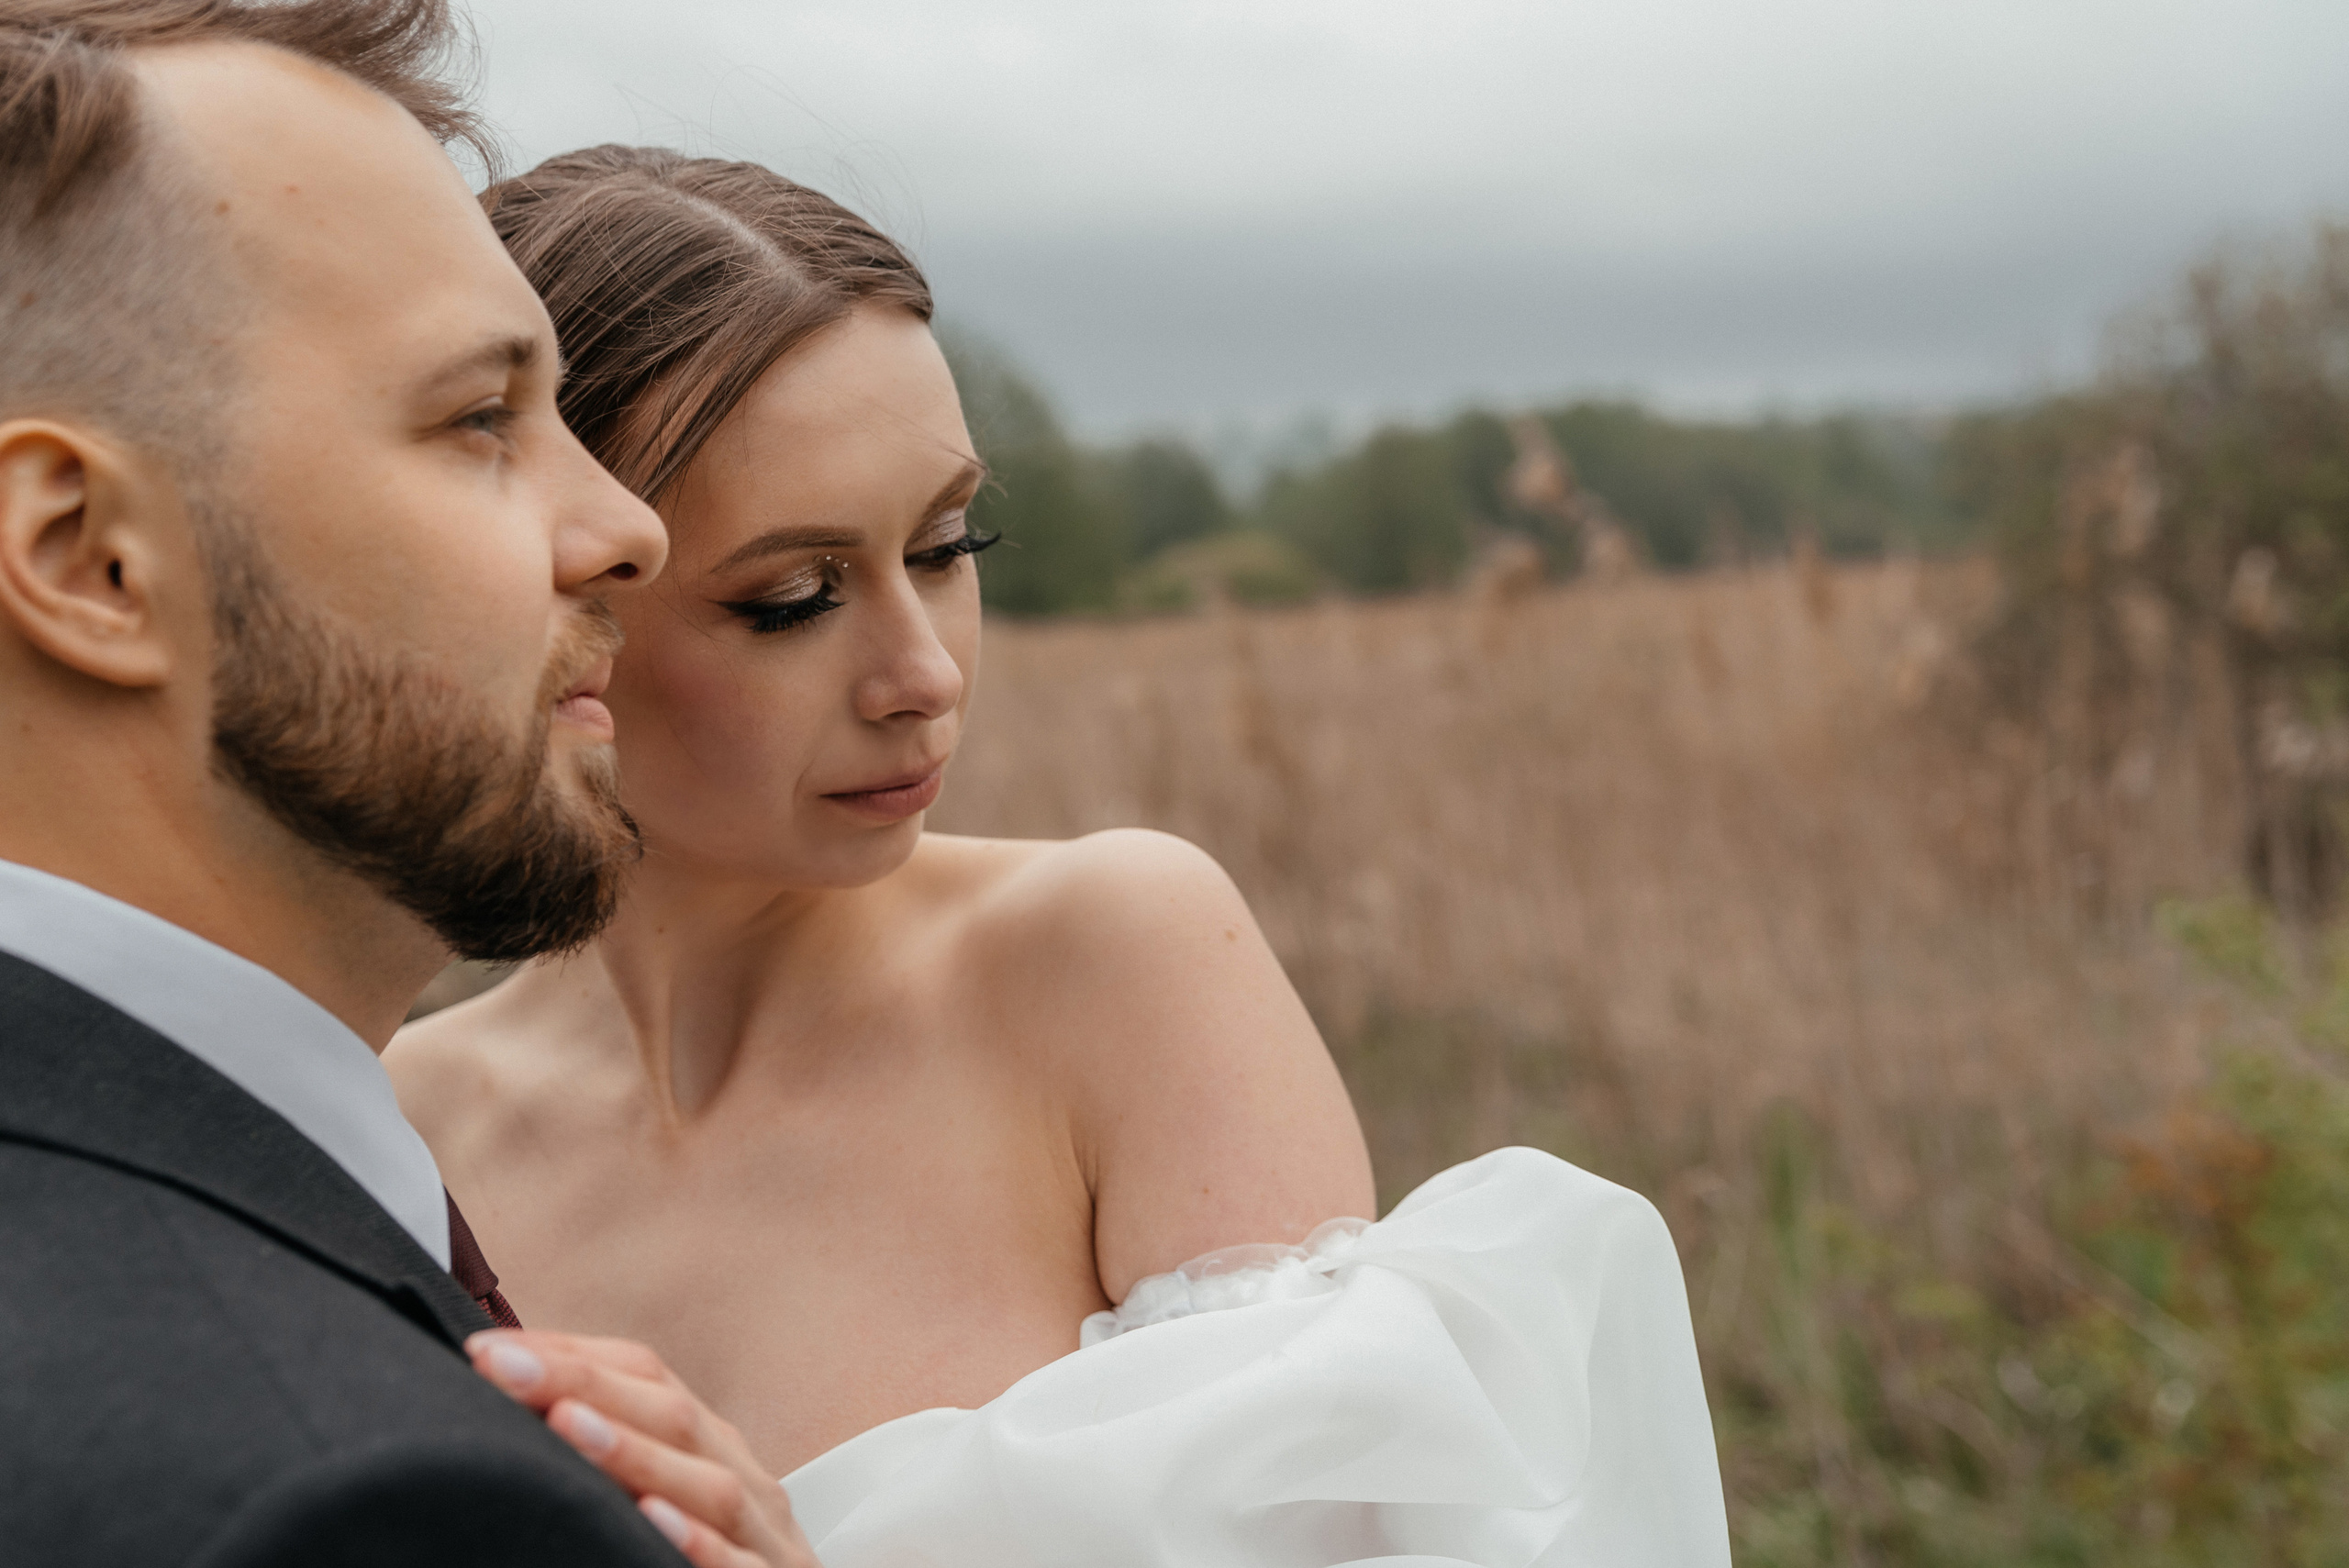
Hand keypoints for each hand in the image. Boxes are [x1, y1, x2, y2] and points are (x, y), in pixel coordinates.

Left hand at [468, 1329, 817, 1567]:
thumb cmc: (702, 1565)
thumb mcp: (667, 1505)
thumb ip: (609, 1467)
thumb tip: (507, 1418)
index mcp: (713, 1451)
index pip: (648, 1378)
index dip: (572, 1354)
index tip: (487, 1349)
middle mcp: (744, 1482)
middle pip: (674, 1415)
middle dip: (584, 1382)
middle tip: (500, 1365)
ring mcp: (764, 1539)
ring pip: (711, 1484)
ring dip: (636, 1450)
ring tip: (564, 1420)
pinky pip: (738, 1564)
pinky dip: (696, 1538)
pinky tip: (651, 1516)